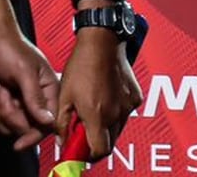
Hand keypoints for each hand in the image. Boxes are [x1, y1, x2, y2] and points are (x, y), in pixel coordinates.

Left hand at [0, 25, 59, 151]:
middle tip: (4, 92)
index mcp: (48, 91)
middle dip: (8, 112)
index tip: (19, 144)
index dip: (34, 135)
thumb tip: (48, 122)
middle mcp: (35, 101)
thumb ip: (35, 99)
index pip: (47, 124)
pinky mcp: (2, 106)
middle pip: (24, 128)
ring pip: (6, 127)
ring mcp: (17, 105)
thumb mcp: (24, 72)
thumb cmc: (10, 48)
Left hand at [57, 28, 143, 157]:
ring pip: (117, 130)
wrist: (102, 41)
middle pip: (109, 144)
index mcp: (97, 115)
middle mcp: (116, 113)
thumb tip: (63, 141)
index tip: (79, 151)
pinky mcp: (134, 97)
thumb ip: (62, 123)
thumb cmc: (82, 64)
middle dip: (96, 143)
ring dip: (105, 129)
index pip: (99, 151)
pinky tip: (104, 100)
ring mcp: (127, 106)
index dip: (88, 156)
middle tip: (82, 133)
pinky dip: (115, 115)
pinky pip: (124, 115)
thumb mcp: (64, 95)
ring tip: (92, 112)